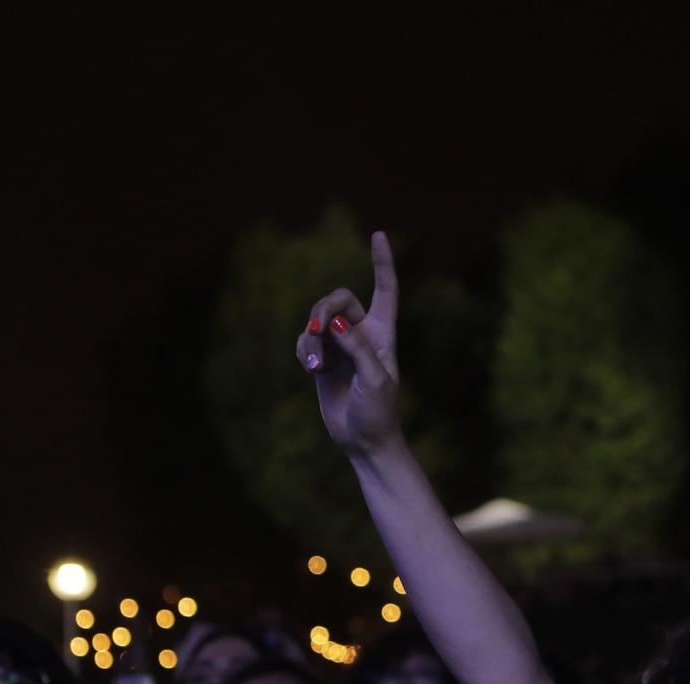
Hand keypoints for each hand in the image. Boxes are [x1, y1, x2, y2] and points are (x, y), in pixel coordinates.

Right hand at [294, 230, 403, 454]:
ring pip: (316, 322)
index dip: (382, 263)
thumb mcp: (374, 380)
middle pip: (338, 299)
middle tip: (317, 330)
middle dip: (322, 310)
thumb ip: (358, 349)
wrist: (364, 441)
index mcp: (384, 334)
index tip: (378, 235)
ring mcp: (341, 346)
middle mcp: (362, 334)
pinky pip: (305, 342)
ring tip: (316, 367)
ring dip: (311, 340)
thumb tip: (336, 322)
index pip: (386, 290)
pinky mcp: (323, 360)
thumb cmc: (378, 412)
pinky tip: (310, 371)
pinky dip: (304, 352)